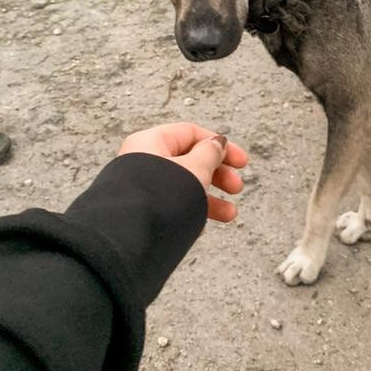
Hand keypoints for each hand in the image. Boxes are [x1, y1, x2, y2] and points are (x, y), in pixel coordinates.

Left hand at [118, 123, 248, 221]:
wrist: (130, 237)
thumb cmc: (158, 197)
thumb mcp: (196, 168)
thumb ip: (211, 153)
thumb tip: (217, 143)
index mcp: (151, 142)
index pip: (191, 133)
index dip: (220, 145)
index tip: (240, 162)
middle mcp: (143, 161)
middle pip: (191, 160)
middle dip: (219, 175)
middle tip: (236, 187)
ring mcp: (142, 187)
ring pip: (184, 186)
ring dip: (211, 199)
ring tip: (229, 214)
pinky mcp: (143, 209)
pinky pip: (172, 204)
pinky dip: (191, 211)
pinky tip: (201, 226)